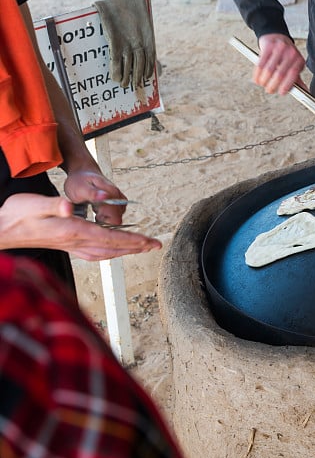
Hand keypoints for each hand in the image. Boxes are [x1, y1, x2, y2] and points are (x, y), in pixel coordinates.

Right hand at [0, 194, 160, 260]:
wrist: (2, 230)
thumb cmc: (16, 215)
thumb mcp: (33, 204)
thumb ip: (53, 205)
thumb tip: (69, 206)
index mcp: (72, 231)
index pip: (110, 237)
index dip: (132, 239)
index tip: (150, 241)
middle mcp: (75, 242)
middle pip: (114, 247)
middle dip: (136, 246)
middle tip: (156, 245)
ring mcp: (71, 247)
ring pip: (106, 252)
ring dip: (126, 250)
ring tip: (142, 248)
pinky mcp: (67, 247)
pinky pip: (96, 253)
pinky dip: (110, 252)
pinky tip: (114, 250)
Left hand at [63, 170, 125, 224]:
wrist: (82, 172)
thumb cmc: (80, 180)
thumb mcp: (81, 187)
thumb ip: (93, 193)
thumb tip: (105, 196)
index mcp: (113, 194)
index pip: (115, 218)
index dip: (103, 223)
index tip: (91, 218)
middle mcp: (119, 198)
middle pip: (116, 221)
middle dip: (102, 222)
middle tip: (90, 212)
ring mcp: (120, 202)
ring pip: (116, 220)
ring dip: (103, 219)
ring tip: (92, 210)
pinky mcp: (118, 204)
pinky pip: (114, 217)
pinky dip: (104, 217)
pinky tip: (96, 211)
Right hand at [254, 34, 305, 94]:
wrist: (277, 37)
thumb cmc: (286, 55)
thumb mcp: (294, 65)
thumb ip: (297, 79)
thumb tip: (305, 93)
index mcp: (299, 60)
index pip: (293, 75)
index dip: (286, 85)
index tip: (281, 92)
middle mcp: (290, 53)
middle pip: (280, 74)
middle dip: (273, 86)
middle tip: (270, 90)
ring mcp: (279, 49)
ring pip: (269, 70)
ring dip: (264, 81)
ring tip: (263, 84)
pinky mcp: (267, 47)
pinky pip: (260, 64)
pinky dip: (257, 74)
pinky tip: (257, 79)